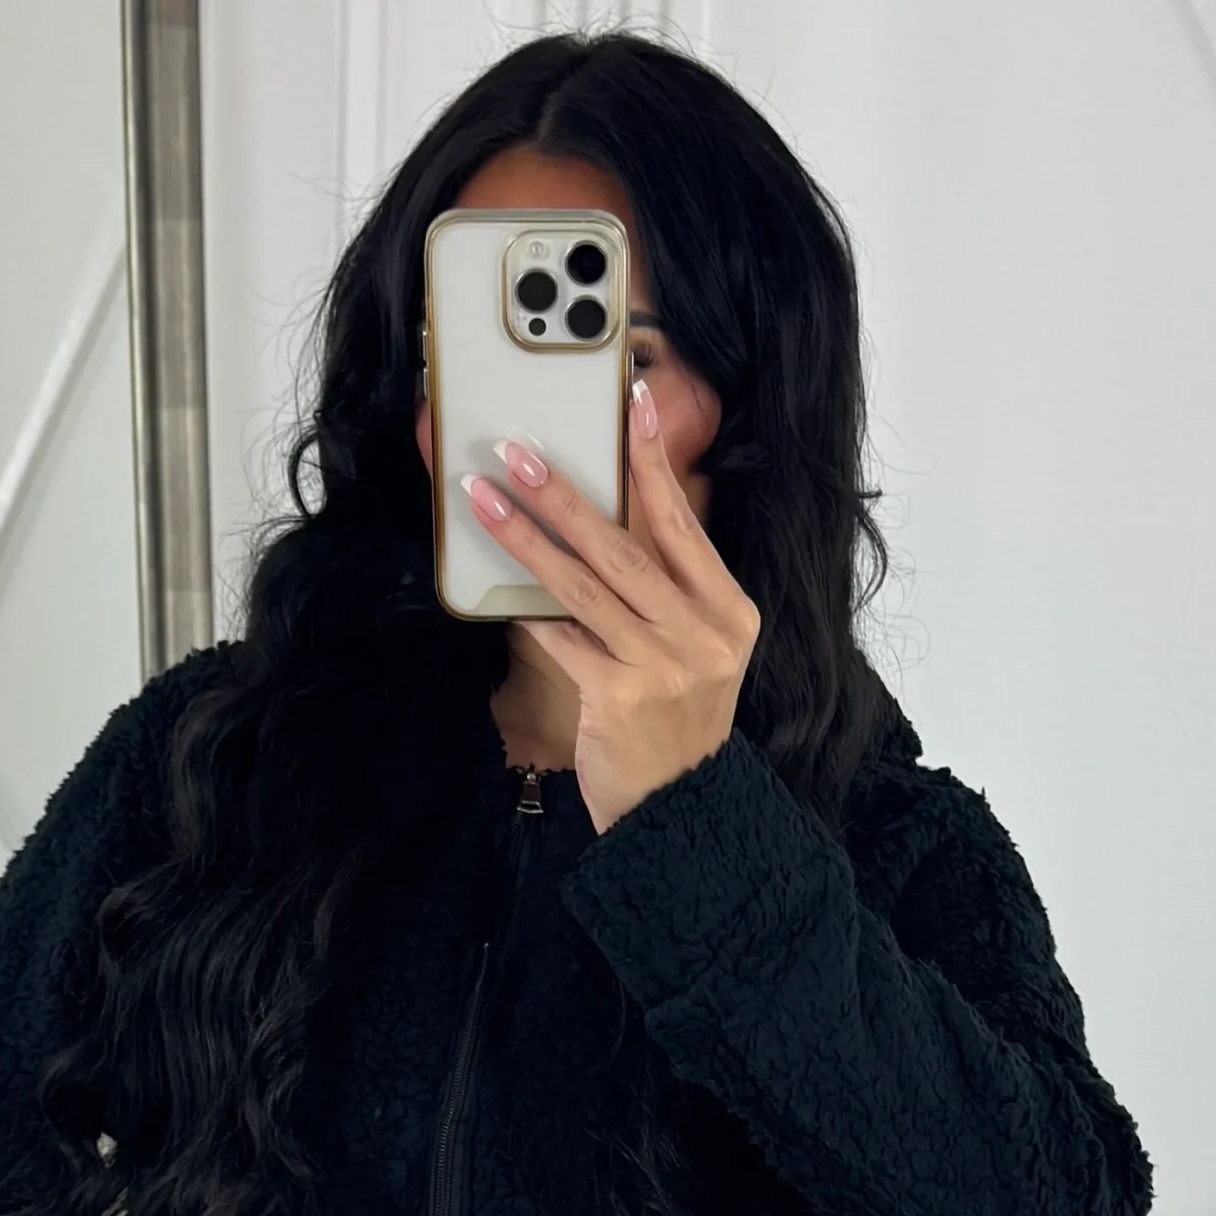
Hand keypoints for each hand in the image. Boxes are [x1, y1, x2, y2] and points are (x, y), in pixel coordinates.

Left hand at [462, 375, 760, 836]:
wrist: (679, 810)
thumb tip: (602, 523)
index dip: (652, 462)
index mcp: (728, 611)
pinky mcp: (620, 697)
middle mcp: (704, 634)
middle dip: (565, 492)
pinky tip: (497, 588)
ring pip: (584, 585)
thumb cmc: (674, 723)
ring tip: (487, 499)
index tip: (629, 405)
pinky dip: (531, 612)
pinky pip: (564, 639)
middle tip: (519, 450)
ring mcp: (664, 666)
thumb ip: (664, 593)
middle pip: (624, 546)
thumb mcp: (694, 652)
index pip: (682, 522)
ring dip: (529, 537)